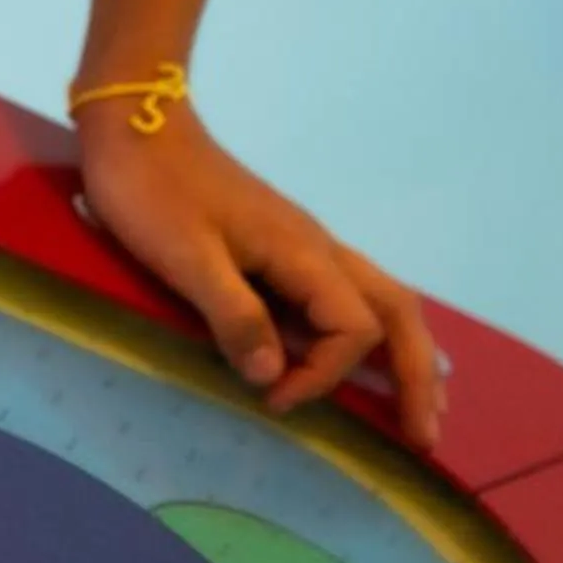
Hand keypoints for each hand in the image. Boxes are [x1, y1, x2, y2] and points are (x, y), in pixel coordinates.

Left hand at [77, 104, 443, 447]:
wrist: (135, 127)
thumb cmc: (152, 193)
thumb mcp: (185, 259)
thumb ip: (233, 317)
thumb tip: (276, 378)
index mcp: (304, 254)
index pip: (353, 330)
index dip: (324, 375)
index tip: (274, 401)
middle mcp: (319, 250)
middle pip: (397, 314)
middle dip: (417, 375)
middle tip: (427, 435)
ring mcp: (303, 246)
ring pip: (381, 302)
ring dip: (406, 354)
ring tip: (422, 404)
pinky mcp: (280, 248)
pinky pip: (346, 296)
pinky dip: (370, 333)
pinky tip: (367, 355)